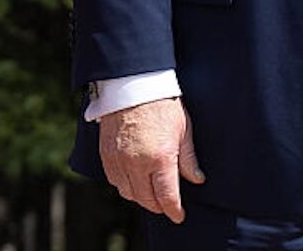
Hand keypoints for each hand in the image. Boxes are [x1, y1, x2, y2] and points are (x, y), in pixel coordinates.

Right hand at [98, 97, 204, 222]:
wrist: (133, 87)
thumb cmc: (163, 105)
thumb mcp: (184, 129)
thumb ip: (188, 158)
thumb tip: (196, 179)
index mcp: (159, 158)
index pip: (166, 195)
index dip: (173, 209)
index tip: (179, 216)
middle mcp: (136, 164)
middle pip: (146, 199)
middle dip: (159, 206)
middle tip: (168, 206)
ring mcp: (118, 161)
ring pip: (128, 193)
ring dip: (141, 197)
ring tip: (153, 194)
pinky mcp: (106, 156)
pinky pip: (115, 182)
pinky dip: (126, 187)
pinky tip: (136, 182)